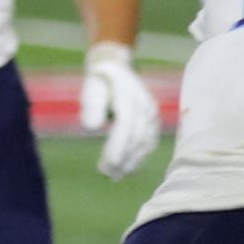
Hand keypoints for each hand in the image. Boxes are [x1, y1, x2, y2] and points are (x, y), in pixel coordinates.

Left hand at [79, 42, 160, 179]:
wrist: (117, 67)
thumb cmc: (100, 80)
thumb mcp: (91, 87)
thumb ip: (91, 105)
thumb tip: (89, 128)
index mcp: (129, 96)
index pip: (125, 125)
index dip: (118, 146)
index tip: (107, 165)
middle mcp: (145, 106)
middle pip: (136, 137)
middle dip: (122, 158)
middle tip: (106, 175)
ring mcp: (152, 114)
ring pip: (145, 143)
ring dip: (131, 161)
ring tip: (115, 176)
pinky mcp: (153, 121)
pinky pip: (149, 142)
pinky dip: (139, 157)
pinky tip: (127, 168)